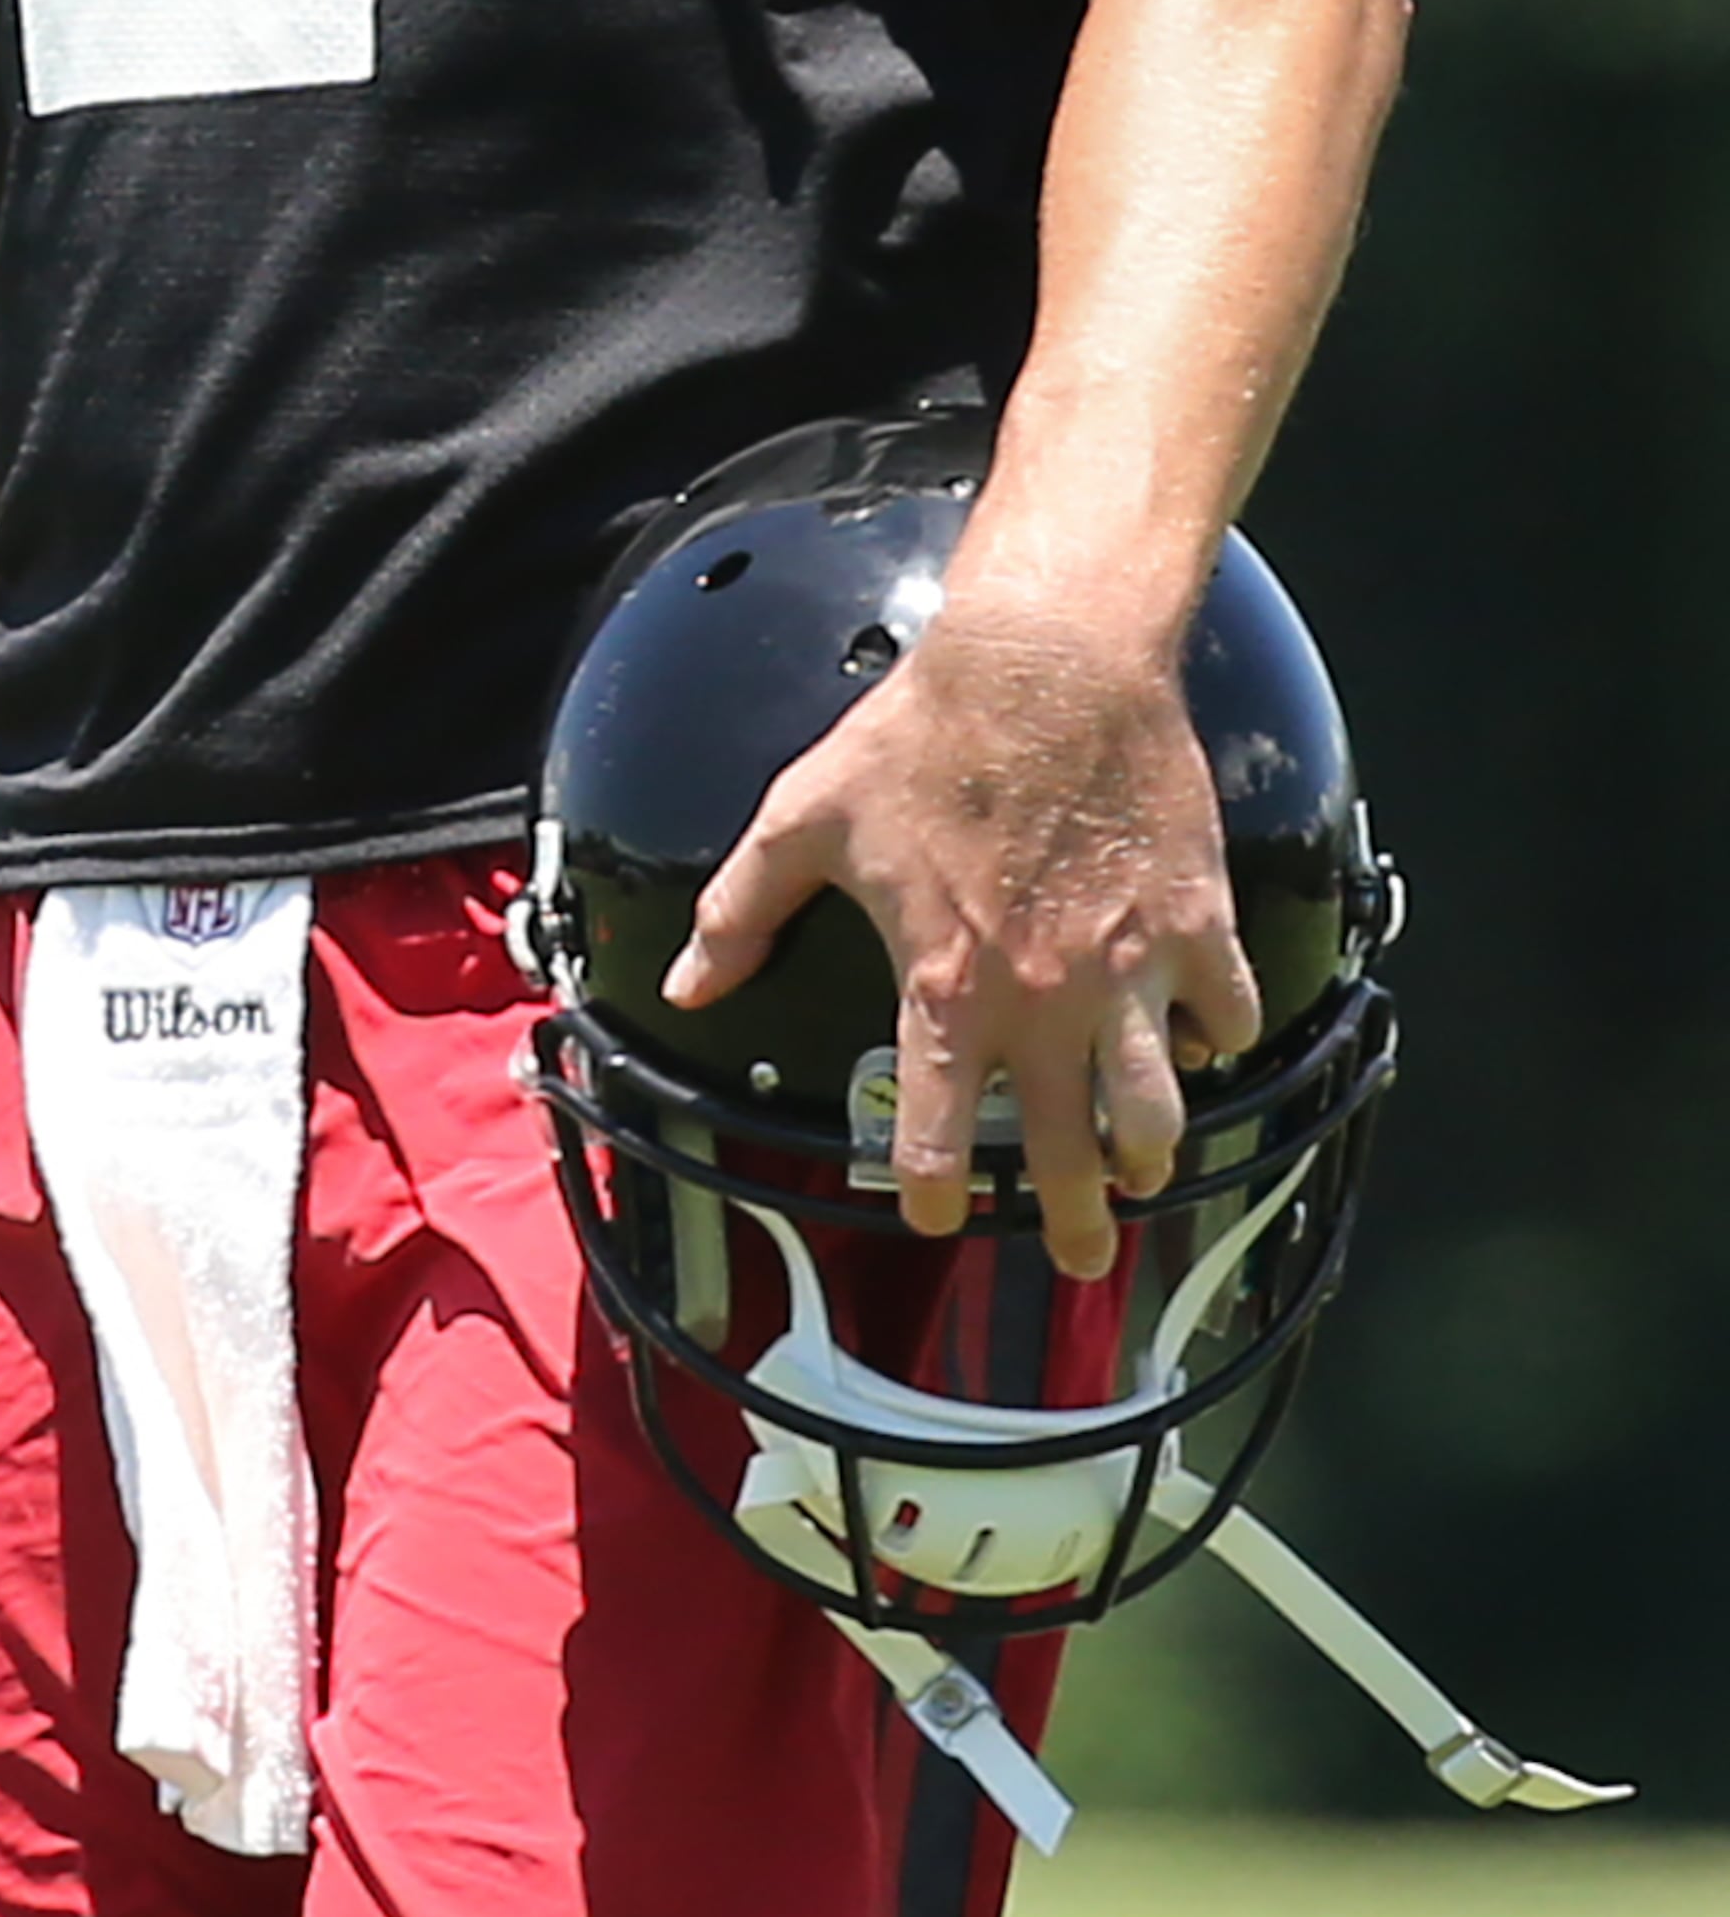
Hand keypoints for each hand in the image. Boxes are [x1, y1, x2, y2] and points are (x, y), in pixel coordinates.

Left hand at [665, 589, 1260, 1279]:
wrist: (1046, 661)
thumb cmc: (923, 734)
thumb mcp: (805, 818)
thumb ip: (740, 911)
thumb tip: (689, 985)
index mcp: (947, 987)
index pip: (934, 1136)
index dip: (928, 1194)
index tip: (931, 1214)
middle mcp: (1044, 1001)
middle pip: (1067, 1156)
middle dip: (1073, 1222)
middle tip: (1081, 1255)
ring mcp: (1129, 968)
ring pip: (1158, 1110)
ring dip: (1149, 1153)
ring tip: (1141, 1168)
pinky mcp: (1196, 923)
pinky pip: (1227, 1017)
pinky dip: (1218, 1041)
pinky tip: (1200, 1045)